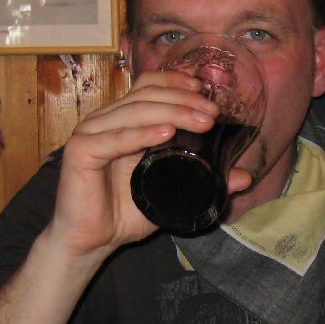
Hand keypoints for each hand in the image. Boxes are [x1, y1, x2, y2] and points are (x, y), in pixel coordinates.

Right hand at [47, 70, 220, 257]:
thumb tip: (245, 177)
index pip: (148, 86)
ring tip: (201, 121)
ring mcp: (90, 133)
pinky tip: (165, 133)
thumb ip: (206, 182)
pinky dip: (140, 135)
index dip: (176, 82)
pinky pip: (113, 139)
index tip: (205, 89)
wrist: (91, 241)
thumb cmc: (125, 214)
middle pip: (146, 96)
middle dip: (184, 100)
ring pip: (134, 112)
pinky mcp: (79, 152)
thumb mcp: (172, 193)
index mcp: (123, 121)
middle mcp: (105, 121)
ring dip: (171, 113)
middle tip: (213, 113)